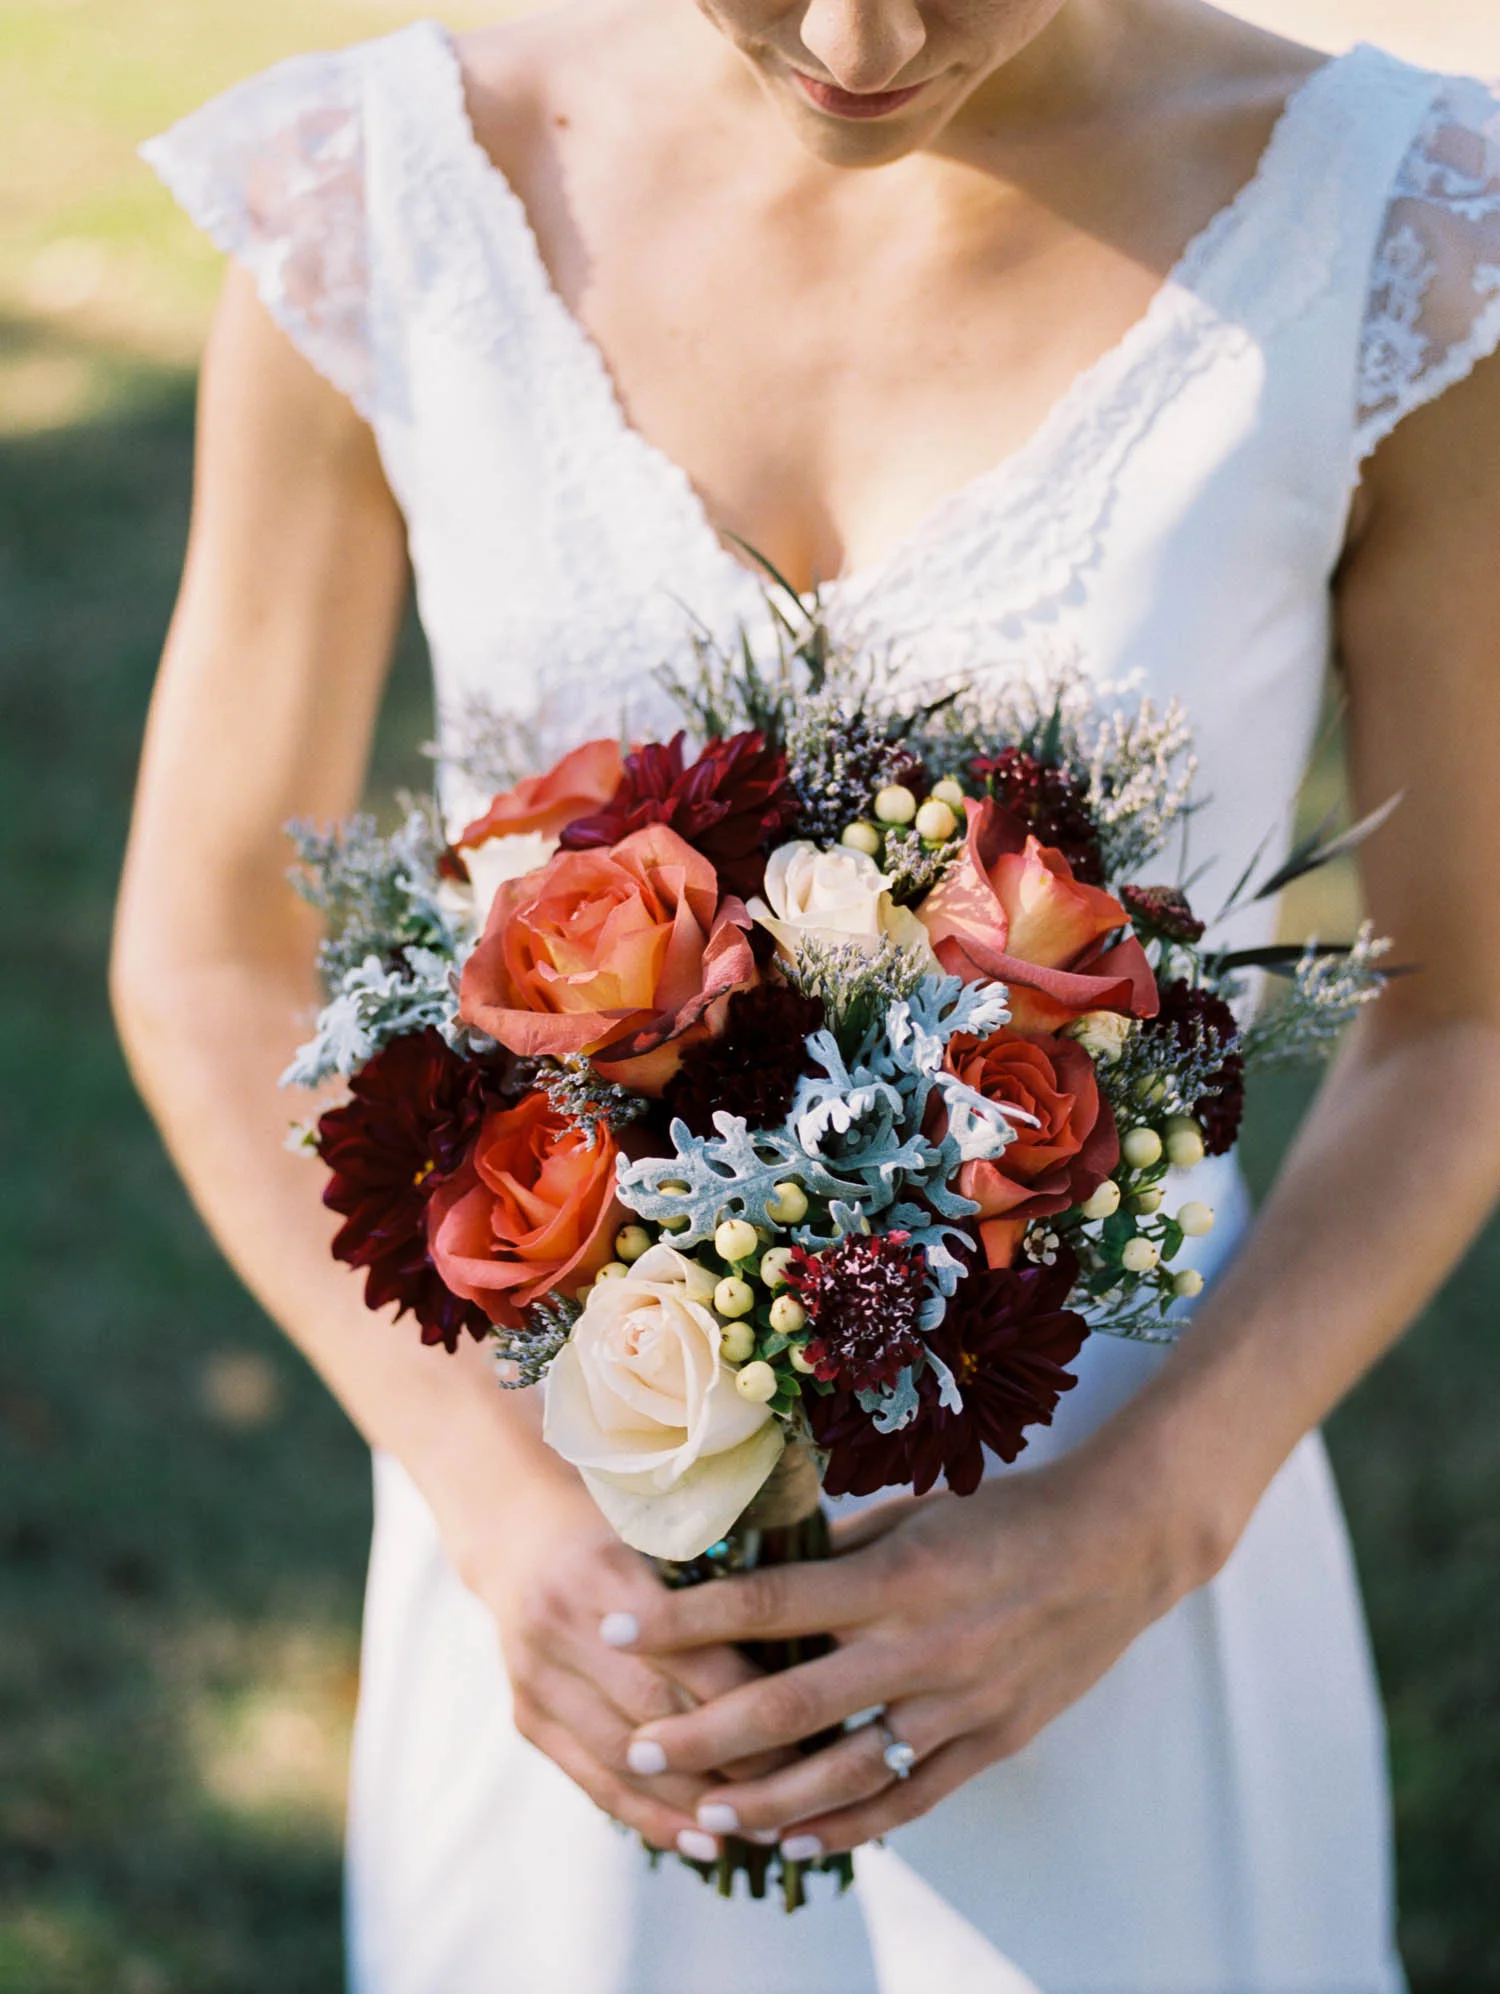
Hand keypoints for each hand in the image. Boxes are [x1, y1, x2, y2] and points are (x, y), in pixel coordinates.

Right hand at [461, 1474, 788, 1855]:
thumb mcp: (660, 1523)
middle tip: (801, 1786)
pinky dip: (651, 1818)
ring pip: (625, 1761)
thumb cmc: (616, 1519)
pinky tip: (703, 1842)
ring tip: (764, 1828)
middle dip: (732, 1760)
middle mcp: (560, 1628)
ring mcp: (536, 1678)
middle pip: (657, 1712)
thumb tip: (811, 1621)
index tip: (811, 1726)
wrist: (519, 1532)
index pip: (687, 1650)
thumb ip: (718, 1564)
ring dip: (697, 1804)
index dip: (748, 1696)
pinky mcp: (527, 1717)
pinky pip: (593, 1783)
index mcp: (602, 1572)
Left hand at [609, 1451, 1219, 1855]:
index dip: (688, 1620)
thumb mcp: (916, 1514)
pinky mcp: (992, 1741)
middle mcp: (921, 1646)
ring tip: (703, 1810)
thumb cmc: (1009, 1514)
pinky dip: (849, 1827)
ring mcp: (960, 1704)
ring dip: (766, 1798)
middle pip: (790, 1703)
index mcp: (896, 1576)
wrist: (1120, 1547)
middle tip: (639, 1745)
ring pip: (845, 1772)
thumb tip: (755, 1571)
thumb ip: (838, 1555)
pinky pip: (910, 1798)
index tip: (621, 1627)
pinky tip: (796, 1840)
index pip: (768, 1602)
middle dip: (705, 1729)